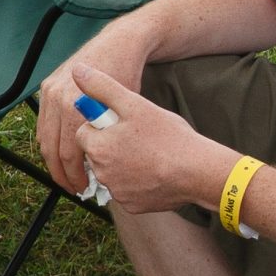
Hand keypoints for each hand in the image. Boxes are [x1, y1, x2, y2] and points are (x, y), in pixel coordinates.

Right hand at [38, 43, 147, 195]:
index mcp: (75, 106)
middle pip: (51, 148)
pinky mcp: (46, 87)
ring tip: (66, 174)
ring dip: (52, 160)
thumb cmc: (128, 76)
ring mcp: (49, 91)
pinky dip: (50, 142)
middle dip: (61, 173)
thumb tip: (102, 168)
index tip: (84, 189)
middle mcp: (57, 98)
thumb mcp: (125, 108)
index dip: (75, 176)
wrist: (120, 43)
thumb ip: (109, 136)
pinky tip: (62, 152)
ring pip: (43, 137)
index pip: (69, 153)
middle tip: (73, 189)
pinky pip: (43, 123)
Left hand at [68, 63, 222, 214]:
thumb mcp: (135, 104)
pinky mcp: (131, 206)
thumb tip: (78, 70)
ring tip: (149, 153)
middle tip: (139, 137)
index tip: (123, 123)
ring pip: (111, 172)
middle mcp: (101, 173)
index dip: (102, 125)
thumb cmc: (168, 137)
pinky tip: (154, 171)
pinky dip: (136, 182)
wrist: (198, 172)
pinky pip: (126, 190)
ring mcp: (116, 192)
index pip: (84, 133)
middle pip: (96, 153)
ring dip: (122, 163)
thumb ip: (102, 88)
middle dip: (111, 144)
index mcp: (97, 147)